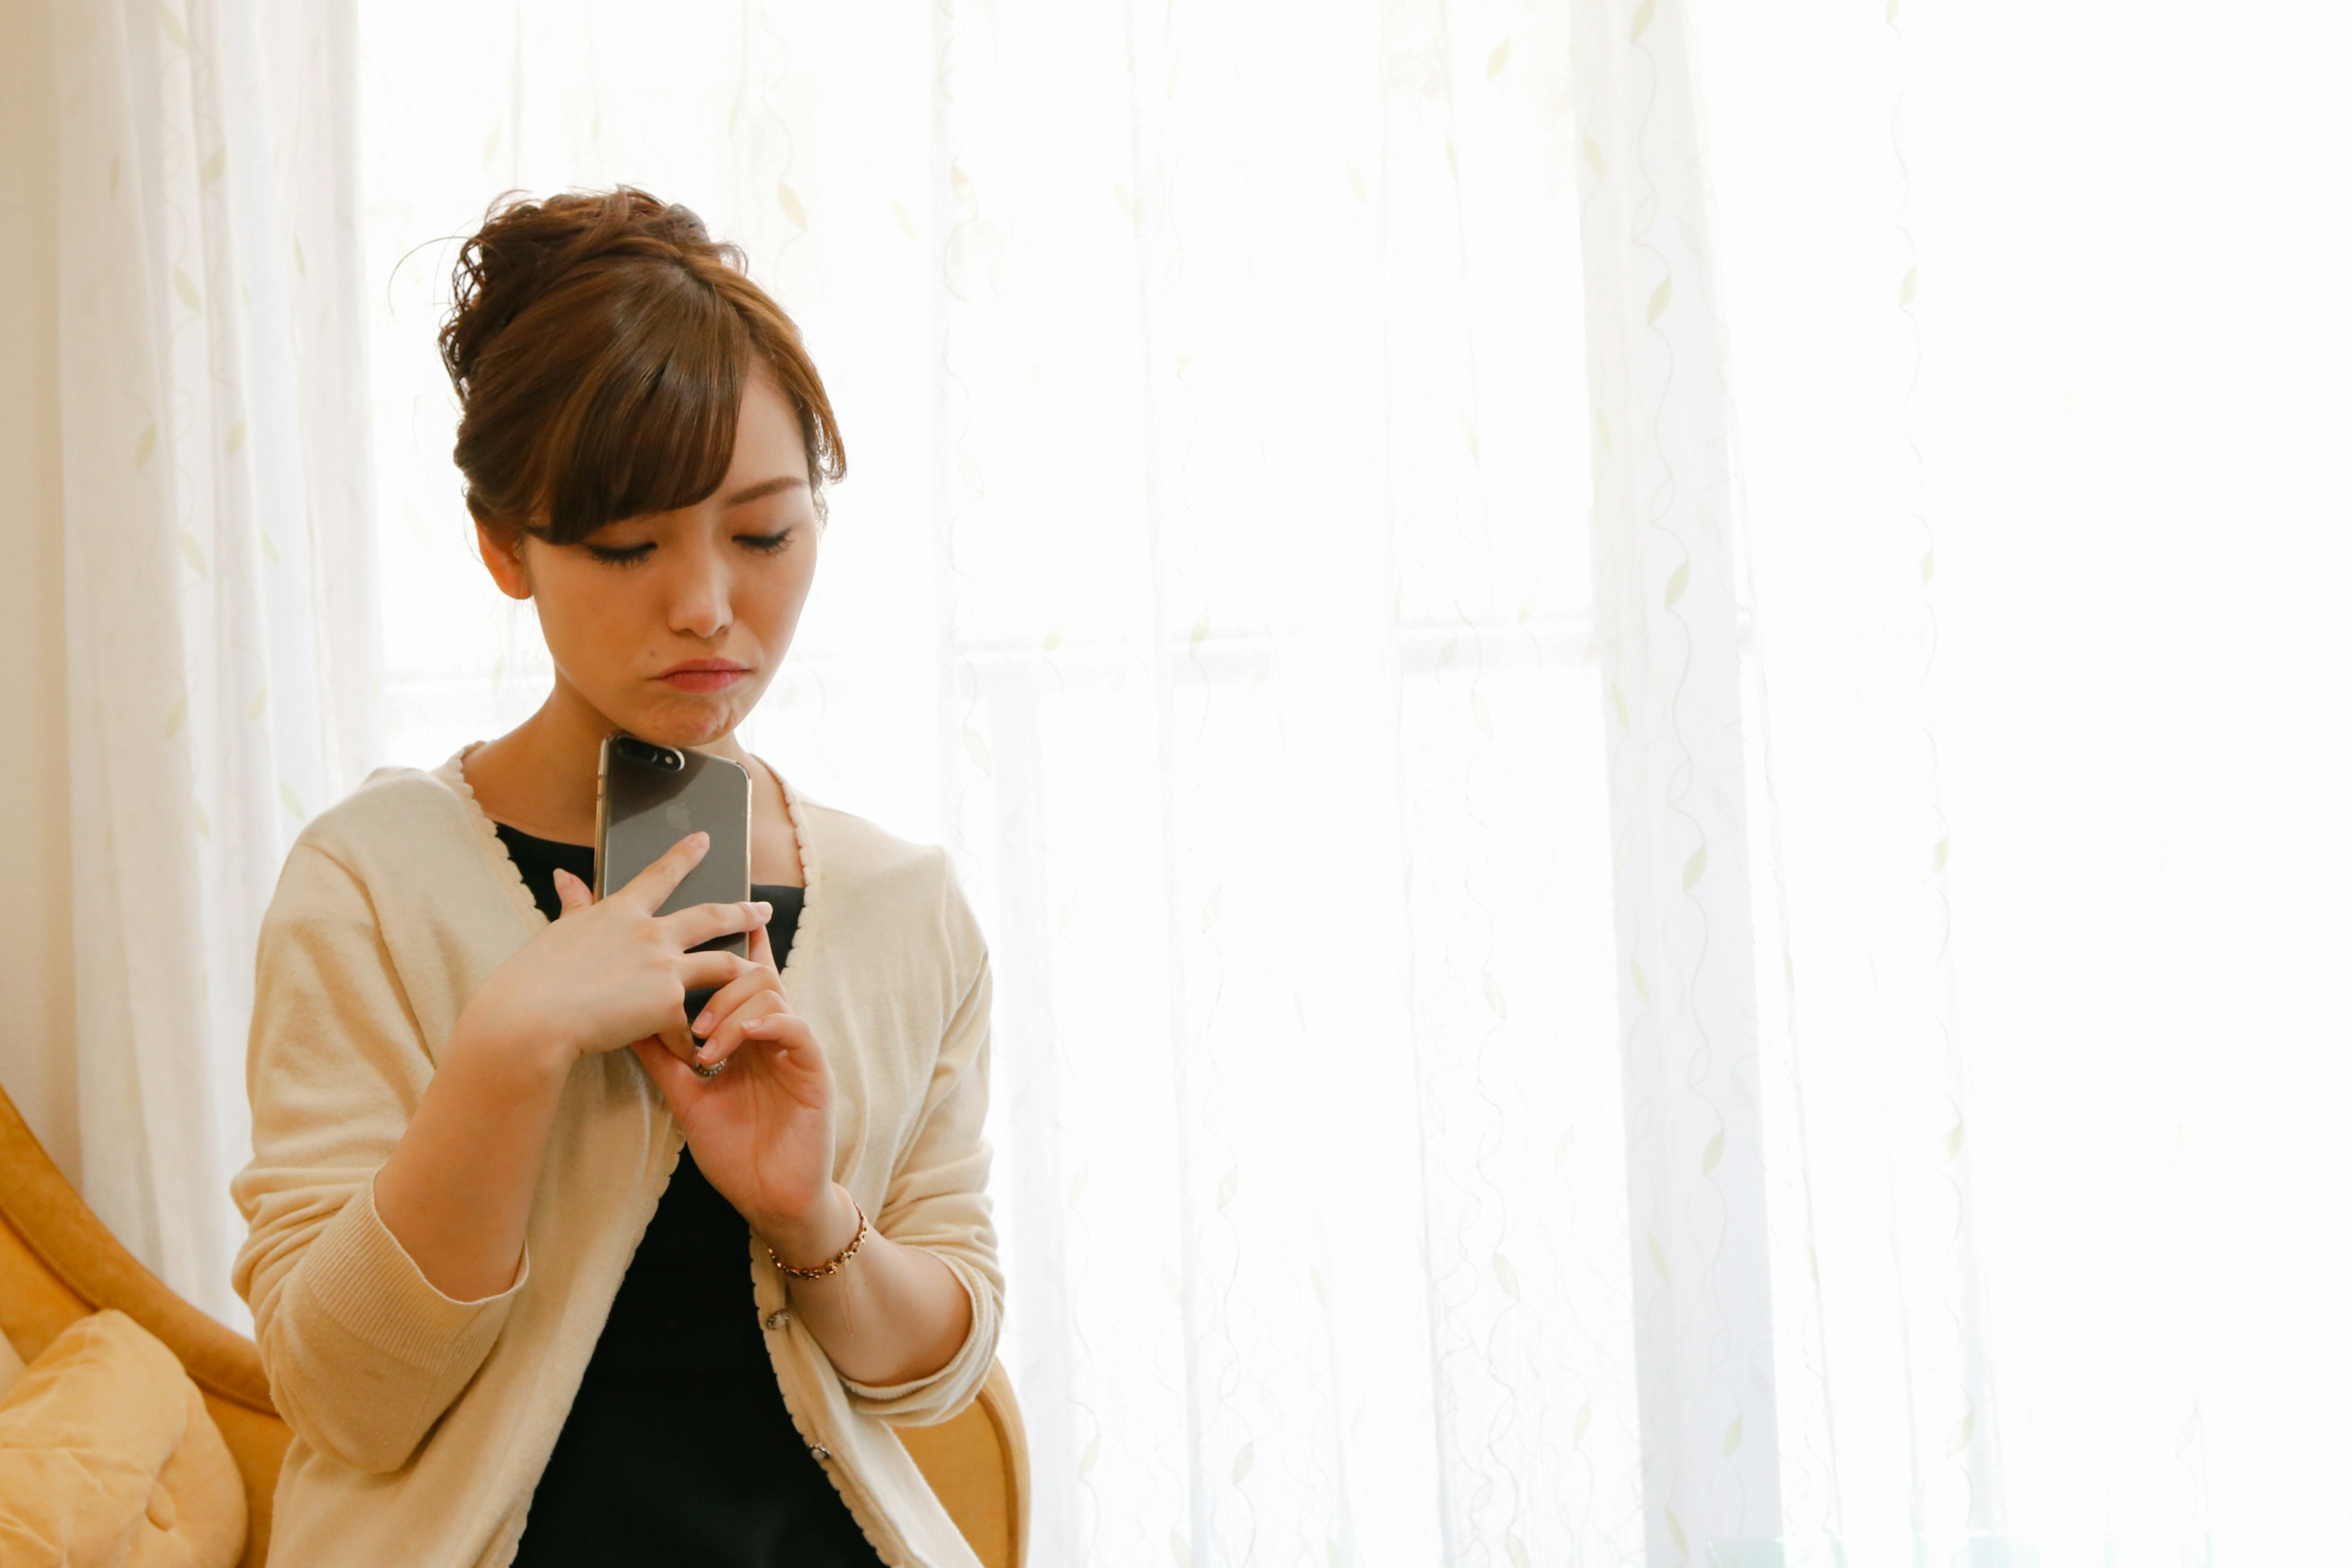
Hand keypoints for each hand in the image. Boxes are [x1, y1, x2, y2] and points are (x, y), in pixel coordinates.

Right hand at [451, 831, 771, 1073]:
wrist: (532, 1018)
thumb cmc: (533, 979)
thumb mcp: (557, 932)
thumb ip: (573, 905)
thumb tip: (565, 876)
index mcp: (620, 912)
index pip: (659, 875)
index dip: (684, 855)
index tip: (705, 840)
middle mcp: (650, 933)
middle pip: (710, 916)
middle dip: (742, 911)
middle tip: (763, 909)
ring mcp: (663, 966)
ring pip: (723, 964)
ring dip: (745, 970)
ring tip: (763, 974)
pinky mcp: (668, 1003)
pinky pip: (691, 1025)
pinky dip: (692, 1042)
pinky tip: (695, 1055)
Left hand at [631, 916, 841, 1248]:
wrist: (767, 1198)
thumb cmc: (733, 1149)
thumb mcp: (686, 1097)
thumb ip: (663, 1057)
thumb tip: (625, 1021)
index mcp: (746, 1036)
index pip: (739, 981)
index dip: (728, 947)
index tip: (705, 916)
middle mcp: (772, 1034)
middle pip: (753, 974)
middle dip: (720, 978)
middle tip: (687, 1013)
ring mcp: (794, 1049)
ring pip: (771, 994)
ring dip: (733, 1009)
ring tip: (705, 1040)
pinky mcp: (814, 1069)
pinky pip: (796, 1028)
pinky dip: (768, 1023)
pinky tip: (744, 1036)